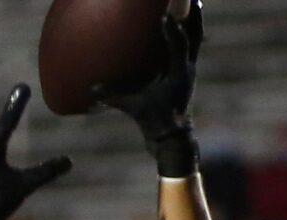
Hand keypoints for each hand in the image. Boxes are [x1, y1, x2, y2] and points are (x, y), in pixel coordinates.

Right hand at [92, 0, 203, 173]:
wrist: (172, 139)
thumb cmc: (154, 123)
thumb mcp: (133, 107)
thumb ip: (114, 97)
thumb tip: (91, 90)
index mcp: (177, 75)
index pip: (180, 45)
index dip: (173, 29)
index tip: (165, 15)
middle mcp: (187, 68)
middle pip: (195, 32)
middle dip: (191, 13)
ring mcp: (188, 68)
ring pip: (196, 35)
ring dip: (192, 16)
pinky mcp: (186, 70)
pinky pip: (189, 42)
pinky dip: (185, 28)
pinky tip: (180, 16)